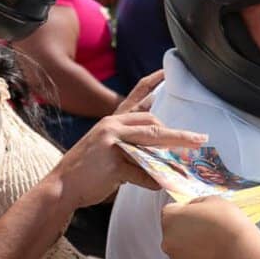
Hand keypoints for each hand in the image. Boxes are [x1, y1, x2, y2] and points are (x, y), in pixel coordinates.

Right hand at [50, 71, 205, 208]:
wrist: (61, 187)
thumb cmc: (87, 171)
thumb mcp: (109, 149)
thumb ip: (132, 144)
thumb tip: (162, 149)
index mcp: (112, 121)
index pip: (136, 97)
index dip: (152, 83)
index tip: (166, 72)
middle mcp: (111, 126)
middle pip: (152, 123)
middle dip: (177, 134)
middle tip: (198, 140)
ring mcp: (111, 143)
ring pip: (151, 143)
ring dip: (172, 153)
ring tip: (189, 161)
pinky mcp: (112, 162)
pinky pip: (141, 171)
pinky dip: (152, 181)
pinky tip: (158, 185)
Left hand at [161, 196, 254, 258]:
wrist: (241, 247)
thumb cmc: (227, 223)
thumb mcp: (211, 200)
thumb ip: (195, 204)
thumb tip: (193, 208)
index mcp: (169, 218)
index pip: (170, 211)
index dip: (185, 210)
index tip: (196, 213)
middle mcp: (167, 240)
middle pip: (173, 231)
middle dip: (186, 229)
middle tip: (206, 225)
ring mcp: (178, 258)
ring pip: (180, 248)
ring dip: (191, 244)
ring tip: (211, 239)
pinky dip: (199, 257)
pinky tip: (213, 250)